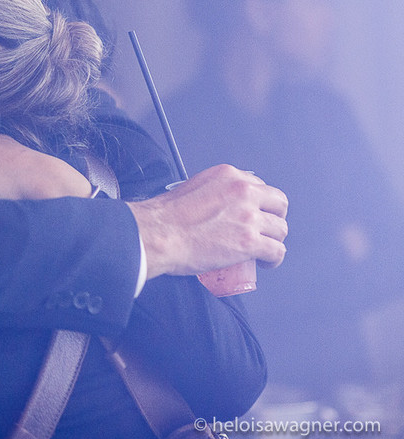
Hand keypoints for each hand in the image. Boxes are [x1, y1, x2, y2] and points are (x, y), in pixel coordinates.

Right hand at [127, 164, 287, 278]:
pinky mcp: (250, 242)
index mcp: (228, 176)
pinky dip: (274, 259)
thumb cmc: (165, 217)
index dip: (259, 203)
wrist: (157, 235)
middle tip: (264, 229)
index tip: (255, 213)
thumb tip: (218, 206)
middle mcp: (242, 192)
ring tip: (263, 248)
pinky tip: (266, 262)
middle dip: (274, 218)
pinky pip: (277, 251)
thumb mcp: (191, 188)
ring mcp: (248, 217)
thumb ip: (211, 192)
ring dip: (273, 240)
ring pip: (281, 229)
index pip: (260, 186)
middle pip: (278, 204)